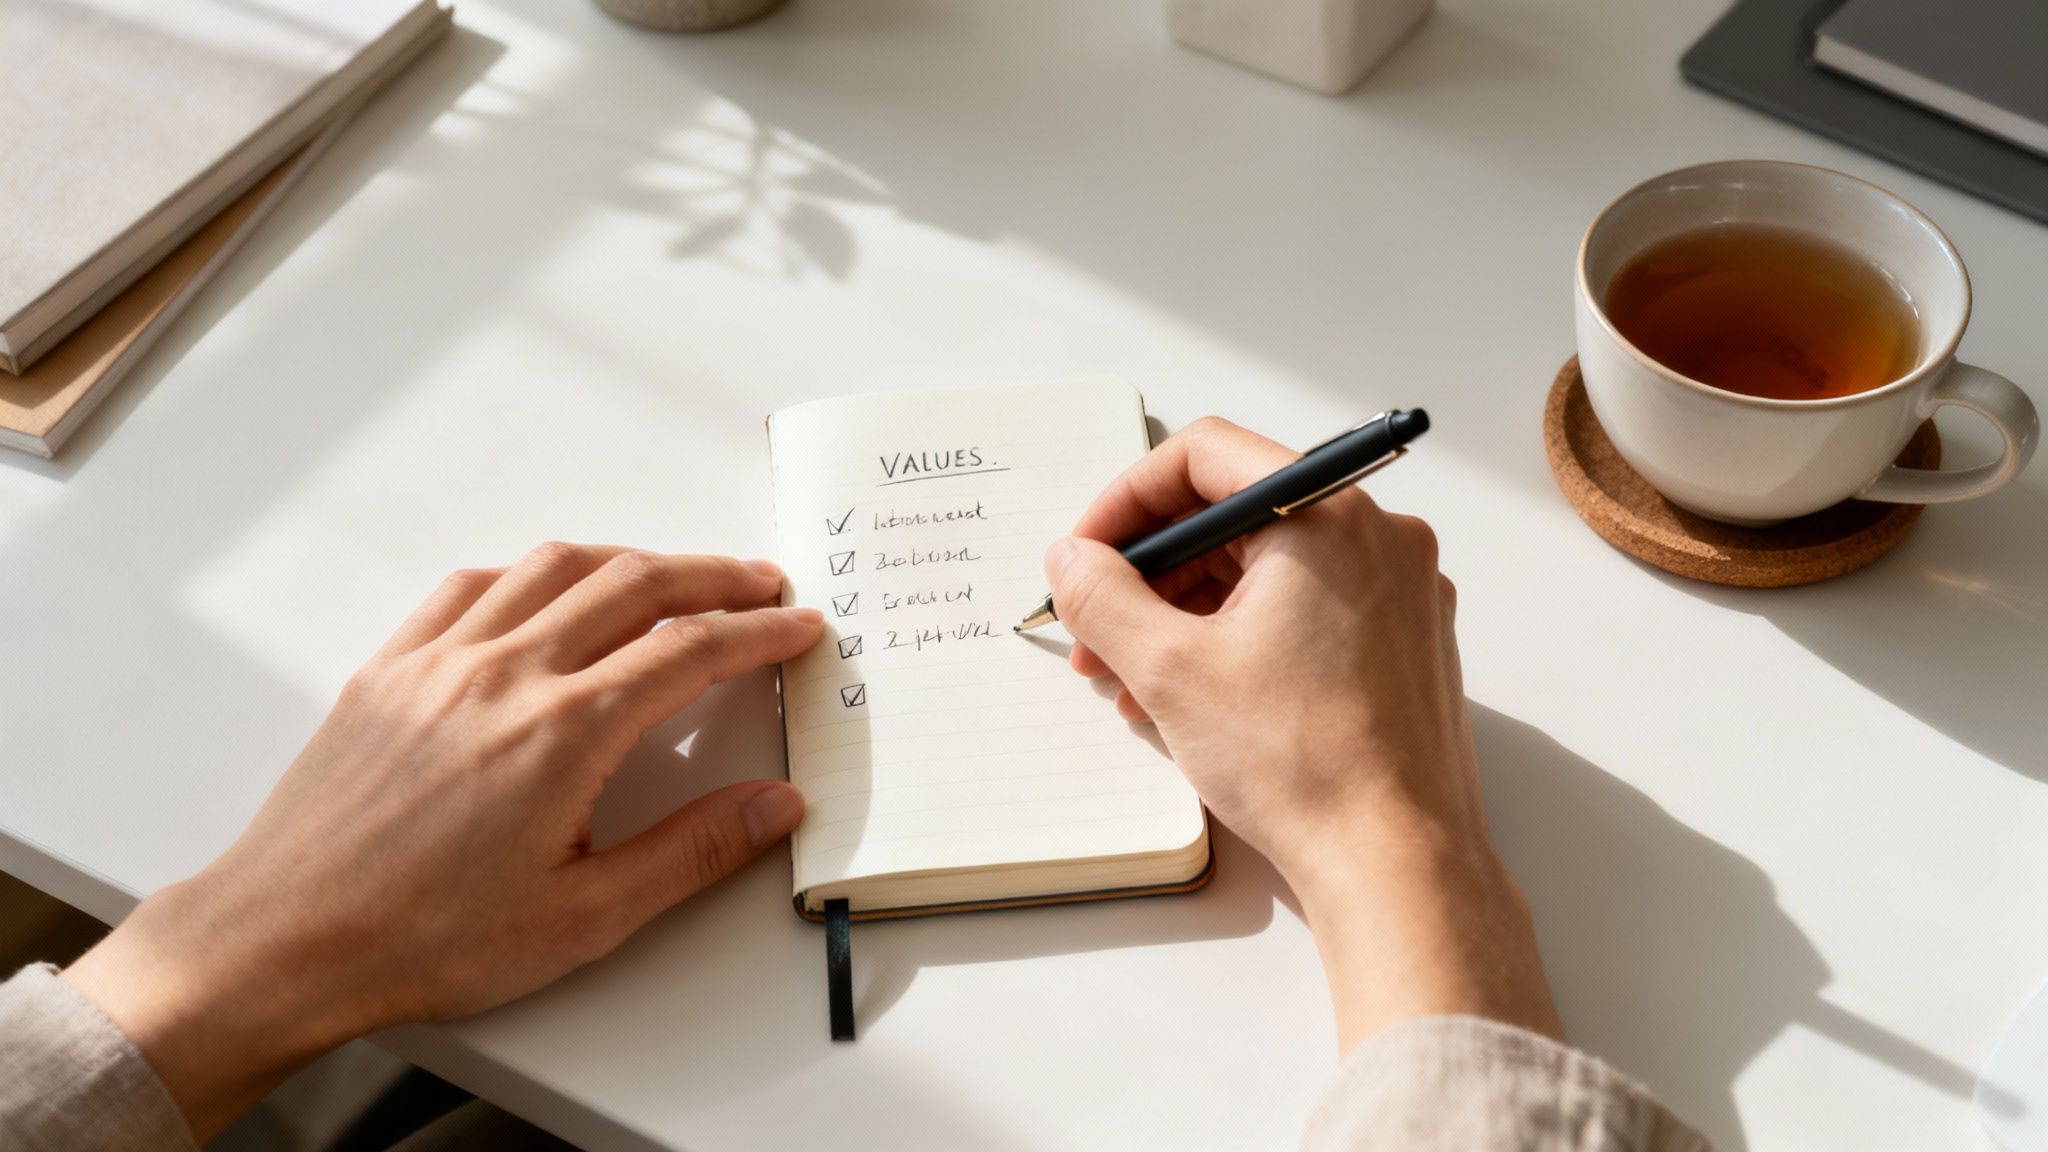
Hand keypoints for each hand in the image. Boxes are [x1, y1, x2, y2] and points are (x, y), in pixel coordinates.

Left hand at [63, 545, 822, 1140]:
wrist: (285, 942)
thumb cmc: (424, 939)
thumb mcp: (585, 918)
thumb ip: (692, 852)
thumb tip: (774, 805)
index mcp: (564, 731)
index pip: (689, 650)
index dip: (757, 632)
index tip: (797, 626)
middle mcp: (505, 673)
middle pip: (633, 585)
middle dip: (712, 575)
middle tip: (760, 582)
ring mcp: (439, 661)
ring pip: (553, 567)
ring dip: (628, 558)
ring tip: (671, 573)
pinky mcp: (388, 669)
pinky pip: (470, 587)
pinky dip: (530, 572)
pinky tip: (546, 588)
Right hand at [1046, 418, 1560, 1050]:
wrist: (1396, 862)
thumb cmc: (1304, 764)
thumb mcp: (1168, 669)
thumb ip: (1103, 596)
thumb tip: (1072, 560)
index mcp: (1329, 516)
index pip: (1205, 456)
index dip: (1127, 500)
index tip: (1086, 553)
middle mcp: (1379, 538)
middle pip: (1237, 515)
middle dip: (1151, 570)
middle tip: (1095, 629)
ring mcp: (1401, 592)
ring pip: (1268, 569)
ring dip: (1187, 610)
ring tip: (1131, 680)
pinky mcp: (1405, 644)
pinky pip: (1306, 610)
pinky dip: (1242, 635)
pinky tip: (1193, 697)